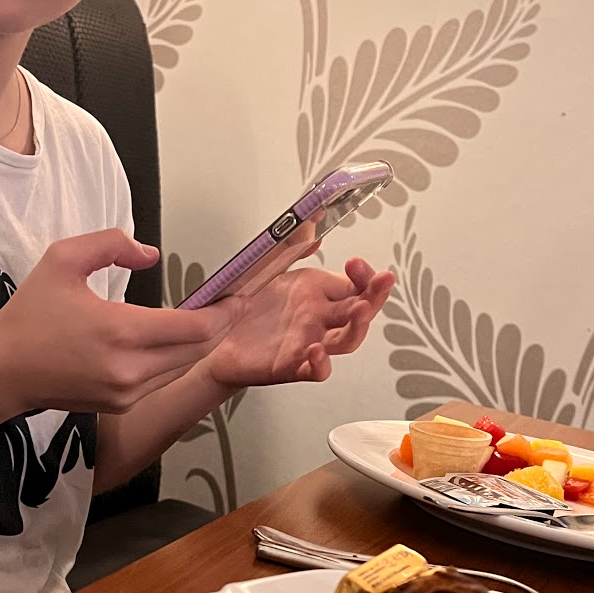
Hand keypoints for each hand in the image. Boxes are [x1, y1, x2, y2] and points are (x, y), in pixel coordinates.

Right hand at [0, 230, 243, 414]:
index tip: (239, 294)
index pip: (195, 328)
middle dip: (221, 326)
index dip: (224, 312)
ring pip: (184, 367)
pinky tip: (181, 340)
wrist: (2, 371)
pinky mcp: (122, 405)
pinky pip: (164, 379)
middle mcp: (132, 369)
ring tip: (213, 318)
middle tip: (234, 302)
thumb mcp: (63, 259)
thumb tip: (151, 254)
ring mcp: (129, 392)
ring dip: (202, 344)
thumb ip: (111, 244)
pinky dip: (178, 359)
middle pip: (199, 350)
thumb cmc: (30, 313)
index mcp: (122, 332)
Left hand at [203, 257, 393, 391]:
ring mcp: (307, 342)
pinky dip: (321, 364)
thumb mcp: (263, 268)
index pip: (356, 285)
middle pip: (360, 310)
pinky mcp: (289, 366)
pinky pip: (315, 371)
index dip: (364, 276)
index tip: (356, 263)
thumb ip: (289, 247)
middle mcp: (318, 319)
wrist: (211, 340)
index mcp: (316, 294)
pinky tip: (318, 352)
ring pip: (346, 339)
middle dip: (375, 295)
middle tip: (382, 280)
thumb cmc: (242, 309)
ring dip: (358, 325)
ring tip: (360, 310)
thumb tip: (311, 222)